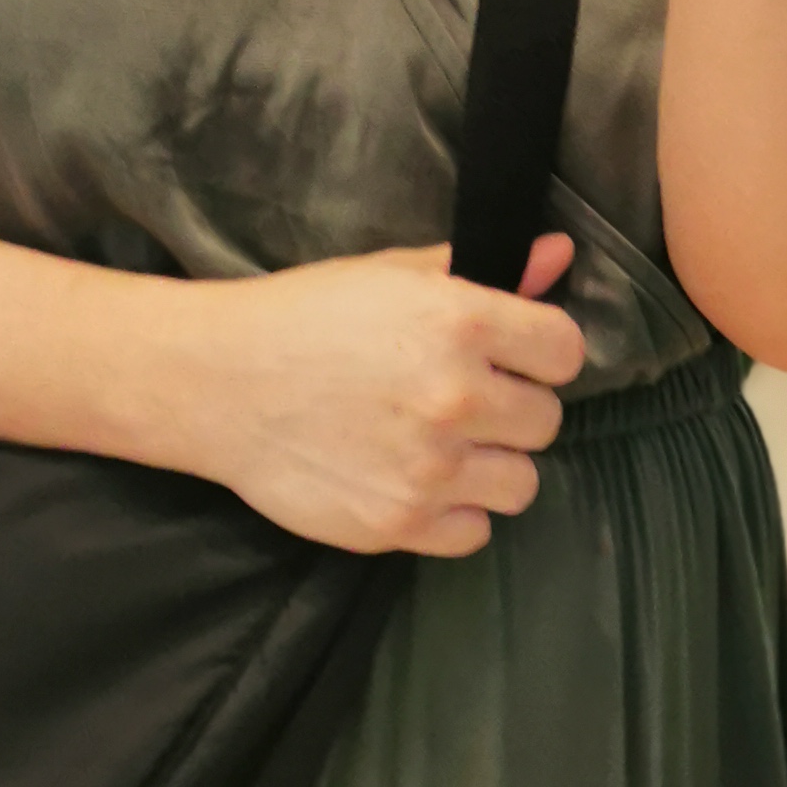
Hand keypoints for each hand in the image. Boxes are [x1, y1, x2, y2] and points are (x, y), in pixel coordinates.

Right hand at [191, 234, 586, 558]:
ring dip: (490, 465)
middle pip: (546, 420)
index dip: (541, 352)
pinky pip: (475, 532)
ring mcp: (430, 467)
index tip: (513, 357)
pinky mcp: (400, 523)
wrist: (221, 381)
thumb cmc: (306, 315)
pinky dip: (454, 512)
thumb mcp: (393, 275)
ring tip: (443, 444)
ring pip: (520, 483)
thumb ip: (480, 270)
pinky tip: (417, 480)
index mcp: (460, 322)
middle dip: (512, 408)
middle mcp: (456, 397)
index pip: (564, 351)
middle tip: (464, 399)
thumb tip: (559, 254)